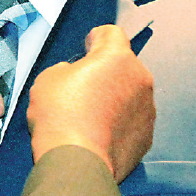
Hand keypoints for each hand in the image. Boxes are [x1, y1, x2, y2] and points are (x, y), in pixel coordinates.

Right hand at [26, 25, 154, 180]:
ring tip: (91, 116)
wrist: (76, 162)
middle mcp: (139, 78)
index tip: (88, 46)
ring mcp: (147, 109)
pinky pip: (133, 121)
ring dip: (115, 98)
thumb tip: (74, 77)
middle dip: (106, 72)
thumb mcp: (48, 79)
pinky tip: (100, 134)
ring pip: (131, 94)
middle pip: (123, 65)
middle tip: (82, 87)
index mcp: (116, 57)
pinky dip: (120, 123)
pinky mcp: (147, 136)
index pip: (112, 33)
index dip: (97, 38)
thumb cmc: (60, 115)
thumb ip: (66, 69)